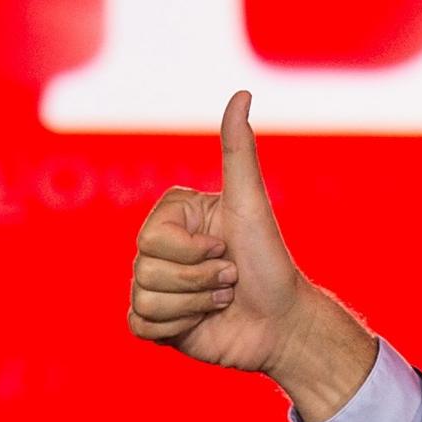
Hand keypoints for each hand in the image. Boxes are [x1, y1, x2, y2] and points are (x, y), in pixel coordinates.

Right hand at [129, 93, 376, 416]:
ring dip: (194, 306)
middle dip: (198, 280)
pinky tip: (202, 323)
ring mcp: (154, 286)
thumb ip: (239, 150)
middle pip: (145, 269)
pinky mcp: (156, 322)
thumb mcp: (251, 203)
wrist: (281, 322)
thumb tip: (242, 94)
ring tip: (222, 300)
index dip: (191, 251)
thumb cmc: (269, 261)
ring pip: (144, 299)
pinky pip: (140, 324)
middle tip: (229, 279)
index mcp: (173, 218)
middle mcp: (158, 249)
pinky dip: (176, 328)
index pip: (150, 238)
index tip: (225, 248)